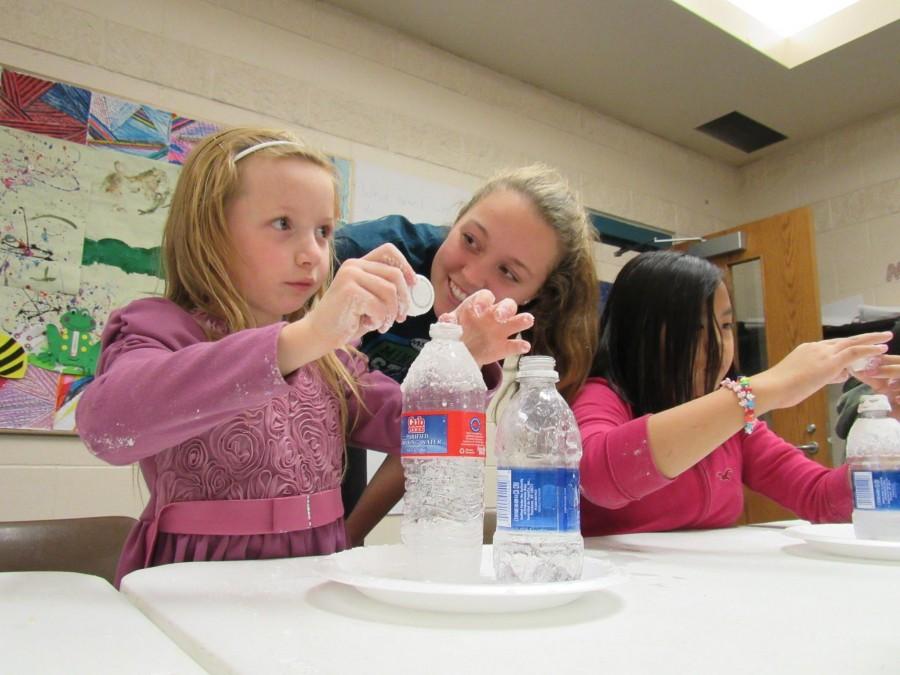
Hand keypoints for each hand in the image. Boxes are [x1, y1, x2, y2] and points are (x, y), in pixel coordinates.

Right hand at [305, 243, 414, 347]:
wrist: (320, 333)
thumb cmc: (347, 319)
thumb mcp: (370, 299)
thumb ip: (386, 289)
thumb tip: (413, 287)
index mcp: (359, 264)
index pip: (388, 251)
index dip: (405, 266)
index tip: (413, 284)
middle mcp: (354, 266)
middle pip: (395, 275)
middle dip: (404, 299)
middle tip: (401, 317)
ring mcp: (350, 277)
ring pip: (390, 292)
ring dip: (391, 313)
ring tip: (382, 324)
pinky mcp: (350, 292)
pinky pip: (379, 307)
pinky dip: (380, 321)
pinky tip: (369, 325)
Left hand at [438, 289, 533, 365]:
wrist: (461, 351)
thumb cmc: (458, 331)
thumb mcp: (449, 325)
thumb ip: (448, 322)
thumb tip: (446, 320)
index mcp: (479, 305)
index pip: (485, 296)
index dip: (483, 301)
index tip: (478, 310)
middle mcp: (494, 314)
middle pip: (507, 304)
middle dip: (506, 308)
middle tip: (500, 316)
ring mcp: (501, 330)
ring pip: (517, 320)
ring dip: (522, 320)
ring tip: (527, 321)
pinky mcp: (504, 347)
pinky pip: (515, 345)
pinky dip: (520, 345)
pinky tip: (524, 347)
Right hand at [754, 331, 891, 411]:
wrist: (772, 387)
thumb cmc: (779, 389)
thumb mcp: (801, 381)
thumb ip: (819, 377)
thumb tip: (835, 376)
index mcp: (807, 350)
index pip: (832, 348)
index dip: (847, 348)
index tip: (859, 348)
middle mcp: (816, 348)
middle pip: (845, 340)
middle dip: (864, 338)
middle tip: (879, 335)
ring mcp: (824, 353)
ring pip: (853, 343)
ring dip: (872, 340)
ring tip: (886, 338)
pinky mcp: (831, 362)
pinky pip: (855, 352)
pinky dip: (870, 349)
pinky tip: (882, 349)